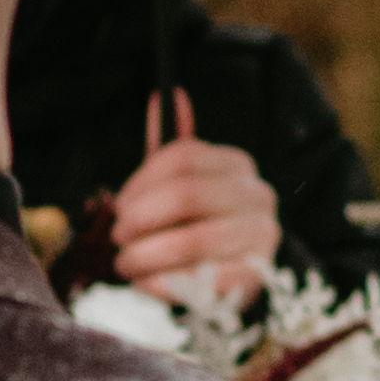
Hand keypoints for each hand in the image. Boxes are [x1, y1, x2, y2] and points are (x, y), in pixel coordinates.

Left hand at [106, 104, 284, 289]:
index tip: (119, 206)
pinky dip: (165, 284)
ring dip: (146, 255)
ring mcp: (262, 236)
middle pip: (186, 196)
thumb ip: (169, 149)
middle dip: (141, 219)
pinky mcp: (256, 277)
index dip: (141, 183)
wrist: (233, 278)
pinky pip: (203, 279)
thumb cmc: (199, 226)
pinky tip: (145, 284)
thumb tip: (166, 96)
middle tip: (117, 236)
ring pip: (192, 240)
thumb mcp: (183, 186)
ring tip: (125, 264)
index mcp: (237, 165)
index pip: (182, 159)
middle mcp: (258, 194)